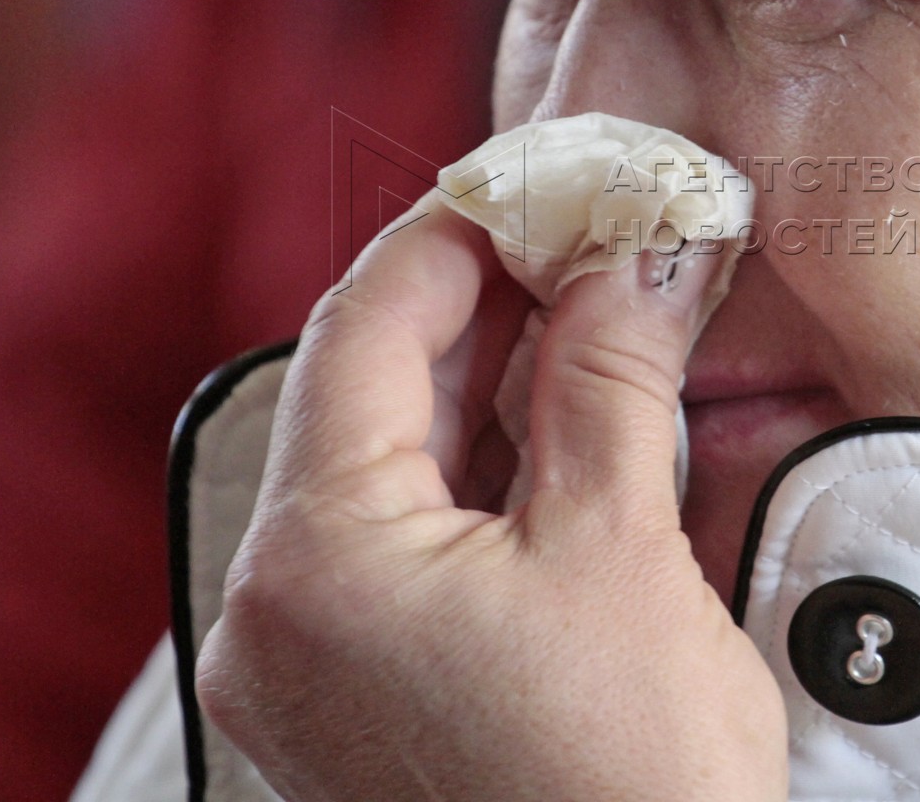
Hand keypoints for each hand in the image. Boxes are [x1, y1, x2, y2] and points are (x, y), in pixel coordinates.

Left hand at [195, 196, 788, 799]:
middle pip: (373, 395)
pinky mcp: (365, 690)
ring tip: (589, 309)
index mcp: (314, 561)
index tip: (536, 178)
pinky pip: (411, 537)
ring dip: (491, 383)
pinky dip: (485, 469)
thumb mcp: (620, 547)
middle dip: (483, 307)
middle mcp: (281, 609)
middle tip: (582, 234)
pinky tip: (564, 418)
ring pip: (395, 465)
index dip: (455, 234)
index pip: (365, 332)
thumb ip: (611, 375)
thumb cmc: (630, 781)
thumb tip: (637, 249)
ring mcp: (315, 659)